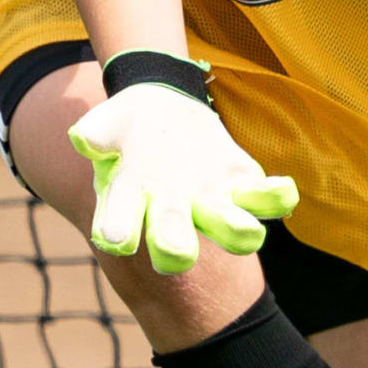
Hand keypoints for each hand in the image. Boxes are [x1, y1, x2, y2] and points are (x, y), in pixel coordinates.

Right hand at [67, 77, 299, 273]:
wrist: (161, 111)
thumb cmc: (127, 126)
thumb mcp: (109, 121)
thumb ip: (98, 131)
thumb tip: (83, 138)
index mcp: (130, 204)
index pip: (119, 225)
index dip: (118, 231)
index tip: (115, 239)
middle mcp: (171, 213)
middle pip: (173, 241)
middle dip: (175, 249)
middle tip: (178, 256)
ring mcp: (210, 202)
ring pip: (225, 227)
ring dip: (237, 232)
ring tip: (251, 233)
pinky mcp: (240, 183)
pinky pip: (260, 197)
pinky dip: (273, 198)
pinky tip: (284, 192)